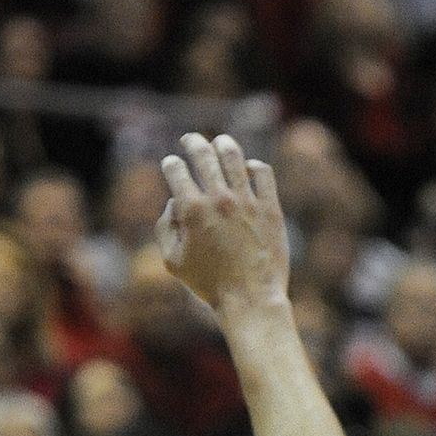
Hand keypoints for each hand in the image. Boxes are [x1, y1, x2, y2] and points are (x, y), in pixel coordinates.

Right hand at [157, 133, 289, 311]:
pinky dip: (255, 166)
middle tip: (191, 139)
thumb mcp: (173, 260)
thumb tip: (174, 202)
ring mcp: (247, 201)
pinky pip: (264, 174)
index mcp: (191, 210)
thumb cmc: (208, 283)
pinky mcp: (270, 207)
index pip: (176, 170)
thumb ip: (166, 227)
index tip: (172, 163)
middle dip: (194, 143)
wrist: (250, 297)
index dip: (171, 163)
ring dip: (224, 145)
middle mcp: (219, 199)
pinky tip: (249, 167)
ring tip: (221, 142)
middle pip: (204, 156)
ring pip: (235, 158)